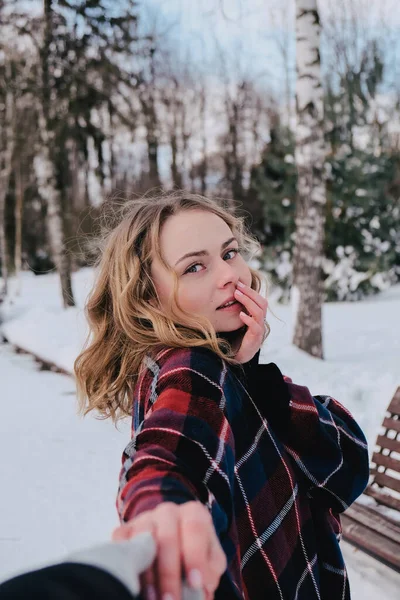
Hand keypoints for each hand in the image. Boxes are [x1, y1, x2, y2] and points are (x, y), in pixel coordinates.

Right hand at [112, 501, 226, 599]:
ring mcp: (144, 519)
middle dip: (169, 574)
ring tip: (153, 599)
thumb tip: (202, 587)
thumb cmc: (194, 552)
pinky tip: (133, 586)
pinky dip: (125, 567)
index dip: (195, 557)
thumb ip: (210, 570)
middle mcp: (168, 511)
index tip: (195, 583)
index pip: (195, 529)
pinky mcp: (123, 530)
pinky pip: (121, 546)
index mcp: (193, 513)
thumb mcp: (210, 559)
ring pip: (142, 541)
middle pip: (166, 538)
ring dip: (147, 575)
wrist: (171, 544)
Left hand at [233, 282, 267, 363]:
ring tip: (237, 295)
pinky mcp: (255, 339)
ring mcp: (259, 331)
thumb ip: (238, 310)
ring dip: (248, 302)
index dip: (250, 291)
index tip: (239, 283)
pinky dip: (249, 319)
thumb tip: (230, 294)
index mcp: (258, 317)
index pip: (259, 300)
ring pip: (260, 313)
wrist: (238, 357)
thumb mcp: (237, 321)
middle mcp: (261, 322)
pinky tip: (240, 314)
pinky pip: (256, 327)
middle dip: (250, 293)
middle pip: (262, 303)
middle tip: (238, 286)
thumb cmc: (237, 338)